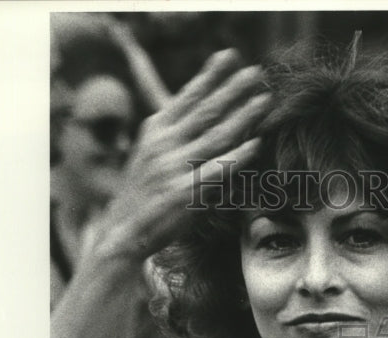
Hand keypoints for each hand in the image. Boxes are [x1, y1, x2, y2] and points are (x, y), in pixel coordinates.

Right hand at [96, 49, 269, 261]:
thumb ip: (173, 134)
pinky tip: (256, 143)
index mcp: (155, 130)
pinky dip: (238, 155)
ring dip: (243, 116)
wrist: (122, 231)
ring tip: (264, 101)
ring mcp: (174, 167)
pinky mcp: (184, 192)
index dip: (210, 76)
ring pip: (215, 136)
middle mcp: (164, 144)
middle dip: (233, 88)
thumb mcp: (151, 154)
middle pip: (205, 110)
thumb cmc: (143, 193)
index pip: (187, 96)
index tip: (230, 56)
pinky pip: (217, 169)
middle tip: (257, 72)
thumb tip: (200, 114)